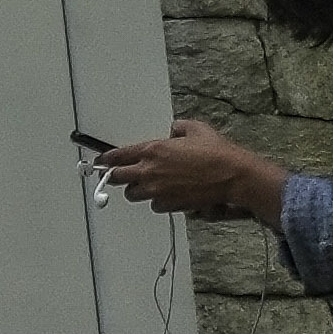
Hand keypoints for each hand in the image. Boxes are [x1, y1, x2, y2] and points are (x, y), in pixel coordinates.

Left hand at [98, 121, 290, 221]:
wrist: (232, 175)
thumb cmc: (216, 152)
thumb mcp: (195, 129)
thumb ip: (178, 128)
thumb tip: (173, 131)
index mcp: (152, 150)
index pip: (118, 156)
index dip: (106, 160)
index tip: (100, 162)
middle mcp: (150, 170)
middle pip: (117, 178)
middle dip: (116, 177)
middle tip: (118, 177)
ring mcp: (158, 190)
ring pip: (134, 195)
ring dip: (137, 190)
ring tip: (148, 186)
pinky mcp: (169, 204)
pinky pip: (154, 206)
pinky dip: (158, 202)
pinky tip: (168, 196)